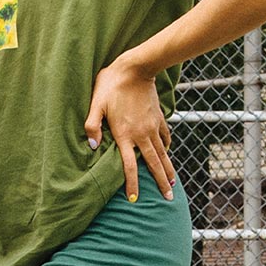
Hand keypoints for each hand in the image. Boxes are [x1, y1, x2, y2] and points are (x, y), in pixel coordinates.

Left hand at [84, 56, 175, 201]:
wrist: (135, 67)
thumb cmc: (111, 85)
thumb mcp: (96, 104)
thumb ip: (92, 126)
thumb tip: (92, 147)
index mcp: (125, 134)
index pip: (129, 166)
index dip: (132, 184)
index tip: (134, 199)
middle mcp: (142, 134)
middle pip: (153, 164)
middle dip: (161, 182)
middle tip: (168, 199)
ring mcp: (153, 126)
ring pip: (163, 153)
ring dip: (168, 169)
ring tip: (173, 184)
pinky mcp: (159, 118)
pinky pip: (165, 137)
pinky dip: (167, 148)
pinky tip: (168, 154)